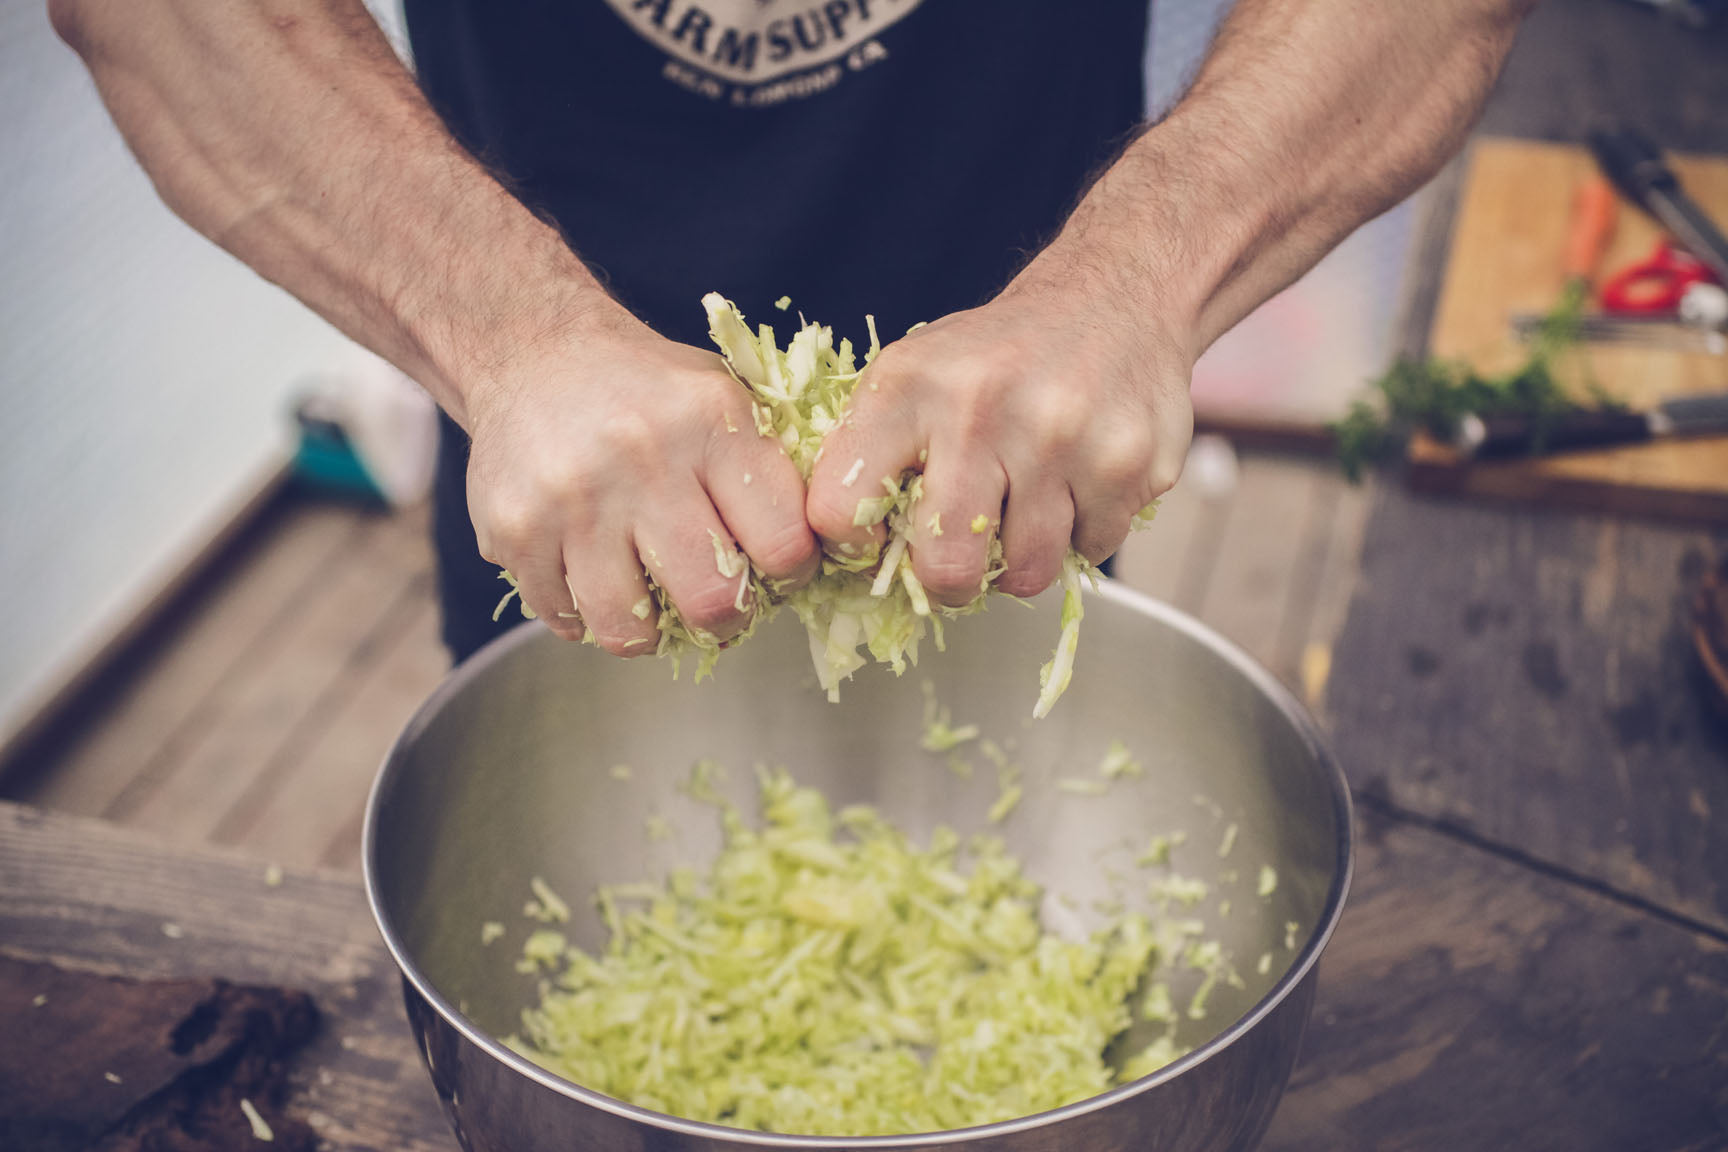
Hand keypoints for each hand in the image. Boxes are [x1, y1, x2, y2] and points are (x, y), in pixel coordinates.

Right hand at [464, 309, 818, 653]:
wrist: (531, 350)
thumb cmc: (647, 391)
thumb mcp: (723, 401)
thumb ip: (769, 474)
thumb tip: (817, 566)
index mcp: (712, 425)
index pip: (783, 544)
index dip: (791, 574)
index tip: (779, 571)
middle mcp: (642, 460)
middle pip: (711, 602)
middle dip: (726, 621)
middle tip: (721, 608)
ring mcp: (572, 500)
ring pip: (627, 630)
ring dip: (648, 632)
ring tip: (652, 601)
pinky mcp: (513, 530)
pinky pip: (563, 619)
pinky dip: (583, 615)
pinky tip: (594, 577)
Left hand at [805, 273, 1191, 605]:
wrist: (1116, 297)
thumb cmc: (1000, 354)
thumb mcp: (916, 375)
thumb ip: (875, 457)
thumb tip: (850, 564)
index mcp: (908, 386)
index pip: (841, 511)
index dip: (854, 549)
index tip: (875, 545)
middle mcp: (981, 410)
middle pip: (947, 566)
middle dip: (950, 581)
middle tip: (959, 559)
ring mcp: (1062, 439)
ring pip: (1027, 572)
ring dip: (1022, 559)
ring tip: (1025, 511)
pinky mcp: (1128, 464)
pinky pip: (1092, 549)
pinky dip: (1082, 533)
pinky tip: (1078, 483)